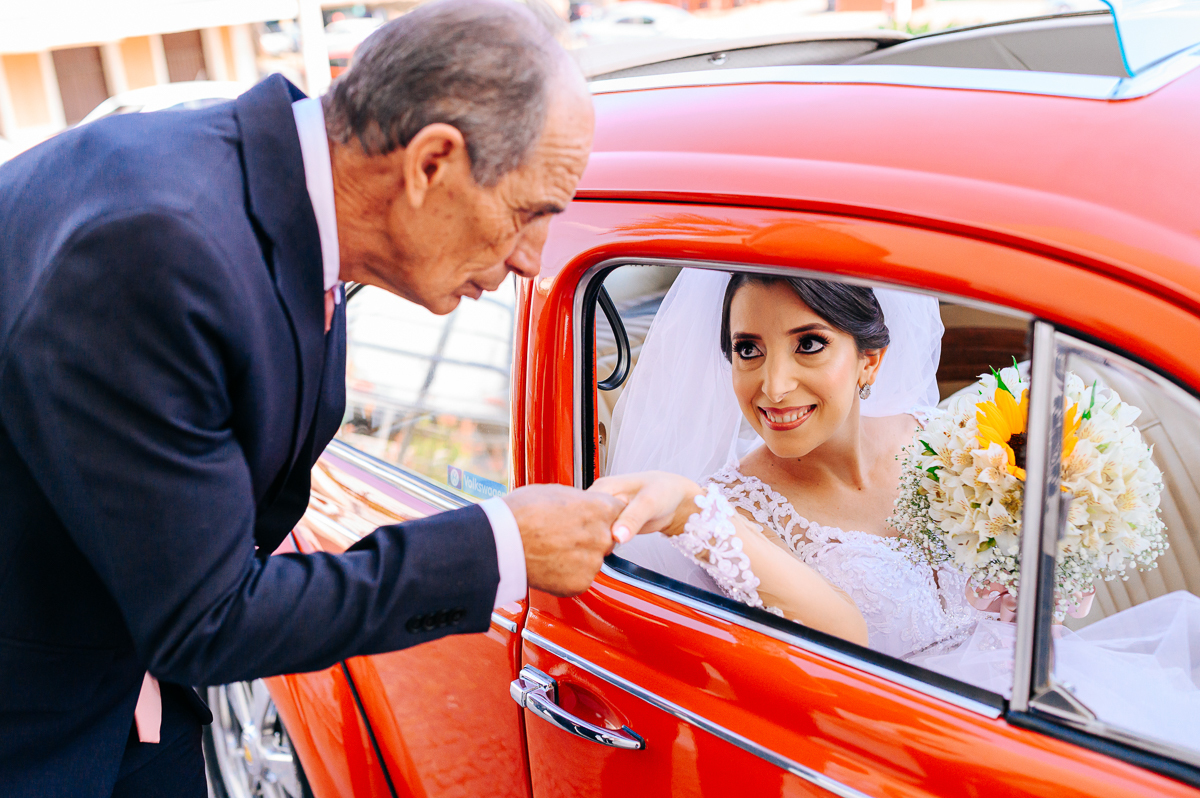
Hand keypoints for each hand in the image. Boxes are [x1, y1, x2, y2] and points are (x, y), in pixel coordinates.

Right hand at [502, 484, 624, 596]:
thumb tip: (587, 503)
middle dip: (591, 537)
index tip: (593, 518)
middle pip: (607, 538)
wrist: (501, 544)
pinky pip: (580, 578)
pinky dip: (568, 574)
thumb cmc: (522, 513)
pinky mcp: (580, 584)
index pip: (618, 511)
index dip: (603, 514)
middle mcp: (601, 537)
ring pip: (593, 560)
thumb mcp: (557, 492)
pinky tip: (551, 564)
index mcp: (600, 509)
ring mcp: (592, 563)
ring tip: (553, 550)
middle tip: (566, 535)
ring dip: (579, 557)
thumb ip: (582, 501)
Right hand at [588, 472, 702, 542]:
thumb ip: (632, 518)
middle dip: (593, 534)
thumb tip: (618, 536)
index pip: (583, 506)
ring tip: (611, 544)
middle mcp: (601, 499)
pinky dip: (605, 544)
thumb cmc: (664, 491)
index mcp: (604, 487)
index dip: (587, 522)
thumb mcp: (649, 502)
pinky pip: (601, 537)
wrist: (677, 500)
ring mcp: (605, 513)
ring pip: (592, 531)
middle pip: (585, 521)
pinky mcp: (612, 525)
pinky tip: (611, 547)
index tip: (596, 536)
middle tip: (608, 543)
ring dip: (599, 541)